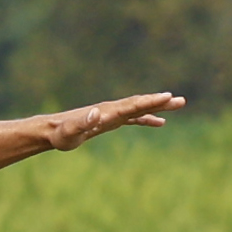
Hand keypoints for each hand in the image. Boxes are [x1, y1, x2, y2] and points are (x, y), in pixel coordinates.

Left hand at [46, 92, 185, 150]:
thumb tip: (96, 113)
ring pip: (139, 108)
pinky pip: (133, 118)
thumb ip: (82, 123)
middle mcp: (111, 110)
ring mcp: (112, 114)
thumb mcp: (70, 131)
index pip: (132, 105)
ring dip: (158, 107)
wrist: (51, 132)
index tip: (167, 97)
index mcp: (106, 112)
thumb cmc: (60, 134)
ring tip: (177, 105)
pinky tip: (160, 123)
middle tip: (181, 100)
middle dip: (160, 102)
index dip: (150, 101)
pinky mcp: (110, 121)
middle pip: (140, 103)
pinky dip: (147, 118)